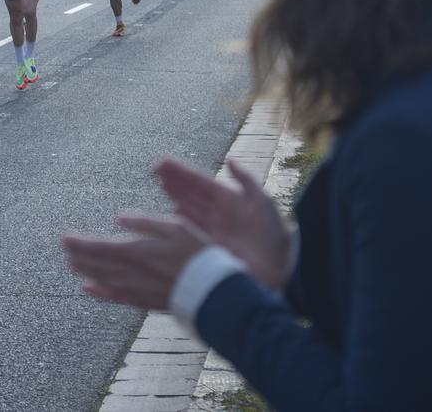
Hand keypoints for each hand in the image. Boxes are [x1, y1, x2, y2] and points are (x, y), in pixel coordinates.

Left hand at [62, 214, 209, 309]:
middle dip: (79, 256)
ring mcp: (137, 289)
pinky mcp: (145, 300)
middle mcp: (132, 272)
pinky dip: (99, 292)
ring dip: (86, 271)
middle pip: (97, 264)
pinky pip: (115, 297)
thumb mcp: (176, 227)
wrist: (214, 290)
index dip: (80, 243)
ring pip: (103, 279)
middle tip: (64, 248)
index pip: (100, 247)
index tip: (65, 238)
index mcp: (138, 251)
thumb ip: (145, 222)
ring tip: (72, 264)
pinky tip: (89, 289)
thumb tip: (120, 218)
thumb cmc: (199, 254)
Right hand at [155, 158, 292, 291]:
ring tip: (160, 184)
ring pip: (186, 208)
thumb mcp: (264, 205)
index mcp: (230, 200)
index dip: (183, 172)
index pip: (201, 182)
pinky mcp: (206, 246)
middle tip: (155, 168)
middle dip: (173, 180)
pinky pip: (188, 230)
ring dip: (173, 196)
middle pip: (190, 193)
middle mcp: (217, 213)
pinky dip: (177, 221)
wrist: (276, 272)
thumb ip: (247, 180)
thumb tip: (229, 159)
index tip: (165, 162)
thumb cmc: (273, 238)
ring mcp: (210, 230)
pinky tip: (168, 213)